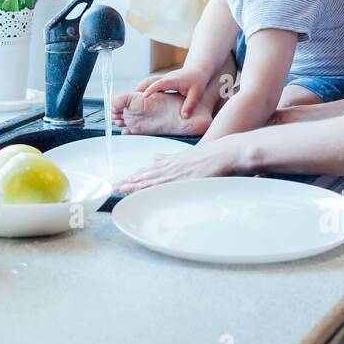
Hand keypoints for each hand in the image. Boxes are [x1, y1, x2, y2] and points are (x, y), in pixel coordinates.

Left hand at [114, 134, 249, 191]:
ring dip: (134, 184)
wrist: (227, 152)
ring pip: (150, 179)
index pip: (151, 170)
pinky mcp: (183, 178)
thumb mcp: (190, 156)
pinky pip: (162, 185)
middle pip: (146, 175)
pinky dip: (149, 188)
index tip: (126, 180)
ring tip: (120, 188)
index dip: (137, 176)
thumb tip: (156, 158)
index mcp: (173, 162)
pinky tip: (142, 190)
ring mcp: (176, 171)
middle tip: (116, 185)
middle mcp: (172, 166)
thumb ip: (172, 159)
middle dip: (131, 180)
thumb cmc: (214, 156)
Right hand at [138, 66, 210, 118]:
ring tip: (132, 102)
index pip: (159, 84)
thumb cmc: (198, 81)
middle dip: (139, 89)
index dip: (151, 90)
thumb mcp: (197, 93)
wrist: (197, 70)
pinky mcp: (162, 82)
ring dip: (139, 90)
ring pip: (147, 82)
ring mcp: (163, 79)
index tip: (143, 97)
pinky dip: (144, 90)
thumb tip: (184, 116)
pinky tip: (141, 101)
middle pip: (148, 81)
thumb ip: (190, 104)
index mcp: (172, 80)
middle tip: (130, 100)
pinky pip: (150, 85)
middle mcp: (165, 78)